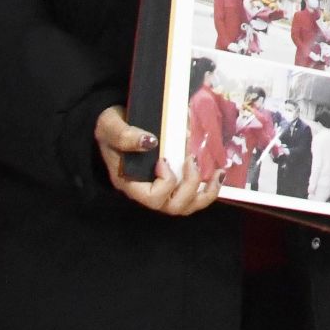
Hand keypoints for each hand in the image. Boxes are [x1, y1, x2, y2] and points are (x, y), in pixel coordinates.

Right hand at [94, 106, 221, 214]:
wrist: (115, 123)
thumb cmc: (110, 127)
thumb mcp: (110, 126)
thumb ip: (125, 135)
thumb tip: (150, 142)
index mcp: (129, 183)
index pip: (151, 198)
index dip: (165, 182)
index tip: (165, 158)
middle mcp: (145, 190)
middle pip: (172, 206)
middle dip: (189, 186)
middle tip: (192, 159)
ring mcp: (161, 188)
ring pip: (186, 206)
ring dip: (206, 193)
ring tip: (218, 173)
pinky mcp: (173, 181)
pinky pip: (193, 196)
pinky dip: (209, 188)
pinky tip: (218, 173)